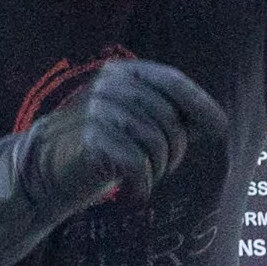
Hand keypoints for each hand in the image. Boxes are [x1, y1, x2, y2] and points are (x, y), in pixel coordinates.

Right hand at [42, 54, 226, 205]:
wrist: (45, 170)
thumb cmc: (99, 145)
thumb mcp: (132, 120)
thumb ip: (167, 114)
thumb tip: (215, 121)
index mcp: (121, 73)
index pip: (173, 81)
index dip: (202, 105)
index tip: (220, 130)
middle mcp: (108, 85)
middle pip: (169, 119)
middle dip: (176, 151)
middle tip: (164, 168)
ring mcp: (96, 110)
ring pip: (156, 142)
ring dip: (159, 168)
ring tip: (146, 177)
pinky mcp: (90, 139)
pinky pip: (137, 162)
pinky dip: (143, 183)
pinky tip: (136, 193)